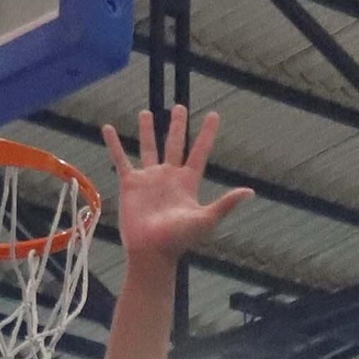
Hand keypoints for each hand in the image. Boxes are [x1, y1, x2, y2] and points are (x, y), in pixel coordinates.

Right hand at [101, 106, 253, 263]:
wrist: (152, 251)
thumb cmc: (179, 239)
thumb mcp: (206, 219)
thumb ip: (226, 203)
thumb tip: (250, 192)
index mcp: (188, 182)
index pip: (200, 151)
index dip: (207, 134)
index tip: (214, 115)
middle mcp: (169, 176)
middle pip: (175, 144)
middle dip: (178, 126)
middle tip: (180, 107)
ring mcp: (149, 179)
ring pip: (149, 147)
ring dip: (148, 130)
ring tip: (147, 112)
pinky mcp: (130, 184)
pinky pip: (121, 159)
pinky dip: (114, 144)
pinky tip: (108, 128)